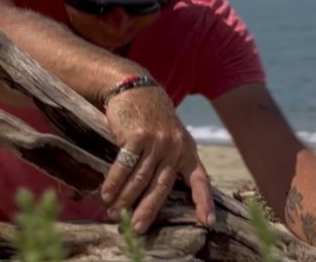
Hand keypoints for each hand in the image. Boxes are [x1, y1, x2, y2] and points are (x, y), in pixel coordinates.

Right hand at [99, 85, 214, 233]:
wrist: (138, 88)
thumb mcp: (172, 136)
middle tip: (138, 227)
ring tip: (115, 213)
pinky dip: (114, 182)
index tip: (208, 221)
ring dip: (126, 198)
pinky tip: (107, 193)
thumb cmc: (153, 117)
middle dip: (149, 209)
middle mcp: (176, 147)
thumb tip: (156, 194)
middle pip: (162, 186)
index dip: (204, 201)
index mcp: (188, 150)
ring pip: (141, 178)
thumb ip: (171, 161)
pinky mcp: (138, 135)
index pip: (200, 179)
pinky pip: (124, 165)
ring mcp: (158, 141)